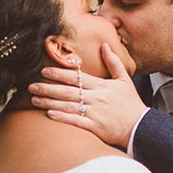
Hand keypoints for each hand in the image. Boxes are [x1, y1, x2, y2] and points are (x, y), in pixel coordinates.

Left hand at [28, 44, 147, 148]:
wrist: (141, 127)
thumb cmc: (131, 104)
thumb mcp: (125, 80)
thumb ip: (114, 62)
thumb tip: (105, 45)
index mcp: (102, 86)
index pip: (77, 77)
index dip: (59, 73)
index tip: (44, 71)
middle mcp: (96, 98)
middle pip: (68, 91)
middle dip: (48, 88)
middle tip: (31, 86)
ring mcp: (95, 113)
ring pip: (68, 106)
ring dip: (49, 102)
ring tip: (34, 99)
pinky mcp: (95, 127)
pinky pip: (76, 121)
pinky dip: (63, 117)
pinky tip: (49, 114)